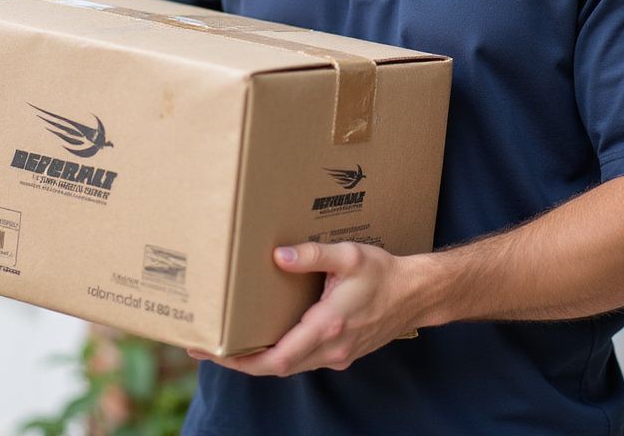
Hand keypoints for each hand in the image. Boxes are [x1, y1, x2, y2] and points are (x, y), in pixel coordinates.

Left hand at [187, 241, 421, 376]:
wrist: (416, 294)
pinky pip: (304, 360)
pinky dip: (280, 354)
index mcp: (328, 326)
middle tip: (207, 348)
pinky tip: (267, 338)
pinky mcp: (342, 352)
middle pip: (276, 368)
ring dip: (258, 360)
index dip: (241, 361)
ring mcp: (337, 354)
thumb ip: (312, 255)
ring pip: (289, 366)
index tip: (213, 352)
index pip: (276, 359)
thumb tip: (277, 256)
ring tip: (230, 343)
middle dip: (239, 361)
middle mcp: (330, 348)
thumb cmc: (383, 273)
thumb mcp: (349, 255)